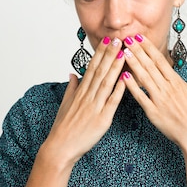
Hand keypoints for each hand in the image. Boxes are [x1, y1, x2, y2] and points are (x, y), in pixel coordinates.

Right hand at [42, 38, 125, 167]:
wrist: (60, 147)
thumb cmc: (63, 128)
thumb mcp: (65, 105)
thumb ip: (71, 88)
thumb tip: (72, 74)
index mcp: (80, 92)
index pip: (91, 68)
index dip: (100, 53)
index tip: (107, 40)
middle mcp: (87, 96)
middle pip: (100, 71)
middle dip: (109, 54)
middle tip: (118, 38)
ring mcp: (95, 107)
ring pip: (106, 83)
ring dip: (115, 67)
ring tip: (123, 52)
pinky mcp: (102, 119)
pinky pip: (112, 102)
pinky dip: (119, 89)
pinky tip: (125, 78)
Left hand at [121, 36, 186, 155]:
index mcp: (178, 83)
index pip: (161, 61)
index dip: (149, 48)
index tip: (140, 38)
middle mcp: (167, 89)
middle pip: (150, 66)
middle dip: (138, 51)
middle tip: (127, 38)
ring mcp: (159, 100)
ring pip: (144, 78)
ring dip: (133, 64)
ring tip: (124, 52)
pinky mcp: (153, 113)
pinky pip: (140, 97)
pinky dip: (132, 87)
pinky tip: (124, 76)